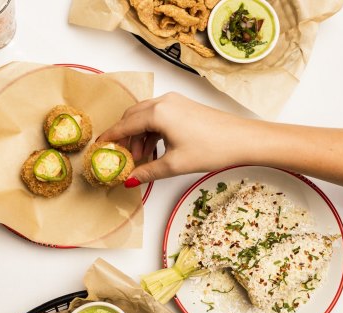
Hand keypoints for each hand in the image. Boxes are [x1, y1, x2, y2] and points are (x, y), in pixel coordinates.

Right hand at [98, 92, 253, 185]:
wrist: (244, 139)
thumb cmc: (213, 148)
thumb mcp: (175, 164)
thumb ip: (148, 171)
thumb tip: (130, 180)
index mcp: (158, 113)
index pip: (124, 124)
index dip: (110, 137)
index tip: (98, 145)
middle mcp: (164, 102)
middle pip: (132, 116)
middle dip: (124, 136)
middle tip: (119, 155)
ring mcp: (175, 102)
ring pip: (145, 116)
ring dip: (139, 136)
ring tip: (141, 159)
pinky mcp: (184, 106)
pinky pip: (159, 117)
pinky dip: (152, 132)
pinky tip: (156, 151)